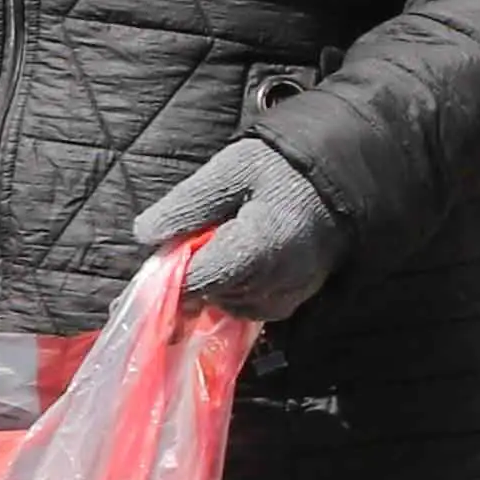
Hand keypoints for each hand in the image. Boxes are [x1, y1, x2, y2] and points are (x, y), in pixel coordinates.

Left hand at [132, 135, 346, 321]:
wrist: (333, 182)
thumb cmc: (278, 171)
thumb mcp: (228, 172)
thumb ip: (187, 205)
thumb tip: (145, 235)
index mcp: (259, 248)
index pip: (198, 281)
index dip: (170, 274)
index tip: (161, 257)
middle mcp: (277, 282)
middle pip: (209, 295)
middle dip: (191, 274)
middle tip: (196, 239)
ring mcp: (287, 296)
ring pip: (224, 305)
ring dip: (212, 281)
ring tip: (223, 243)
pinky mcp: (291, 302)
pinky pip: (246, 308)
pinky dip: (233, 289)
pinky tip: (237, 259)